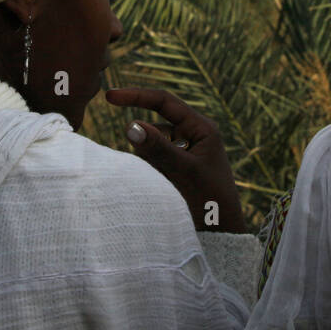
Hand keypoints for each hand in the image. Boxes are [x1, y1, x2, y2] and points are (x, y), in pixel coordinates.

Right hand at [104, 86, 247, 233]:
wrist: (222, 233)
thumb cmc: (211, 199)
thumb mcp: (184, 171)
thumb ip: (158, 149)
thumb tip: (130, 126)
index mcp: (201, 128)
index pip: (164, 102)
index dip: (136, 96)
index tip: (109, 97)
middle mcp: (191, 136)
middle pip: (154, 128)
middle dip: (146, 145)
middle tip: (160, 170)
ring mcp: (183, 152)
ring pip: (150, 147)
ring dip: (148, 163)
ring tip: (168, 185)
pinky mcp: (175, 169)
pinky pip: (151, 162)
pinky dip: (150, 172)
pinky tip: (164, 189)